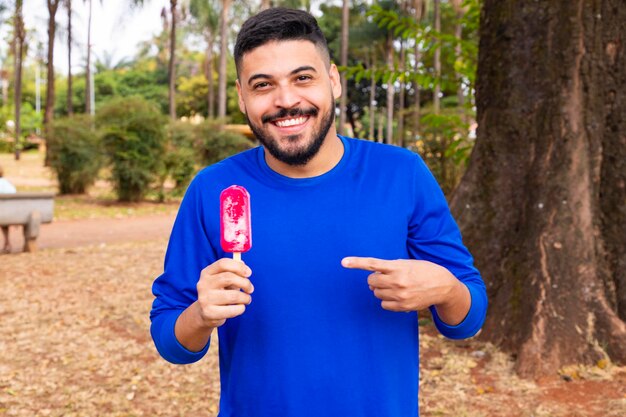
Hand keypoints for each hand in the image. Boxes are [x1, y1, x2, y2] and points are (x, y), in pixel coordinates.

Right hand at [195, 258, 253, 328]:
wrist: (205, 313)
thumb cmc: (219, 293)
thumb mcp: (223, 280)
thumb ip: (233, 272)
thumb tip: (244, 266)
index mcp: (207, 273)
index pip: (223, 263)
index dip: (239, 267)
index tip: (249, 273)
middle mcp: (203, 284)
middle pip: (229, 278)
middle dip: (245, 283)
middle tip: (250, 289)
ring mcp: (205, 299)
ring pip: (233, 296)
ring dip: (245, 298)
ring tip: (247, 299)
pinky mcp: (209, 313)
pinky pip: (232, 310)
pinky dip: (241, 308)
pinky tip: (240, 308)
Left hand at [341, 257, 457, 312]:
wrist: (443, 286)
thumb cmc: (423, 270)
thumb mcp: (407, 263)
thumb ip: (390, 267)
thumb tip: (373, 277)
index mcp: (398, 267)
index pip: (372, 264)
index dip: (356, 263)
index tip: (343, 262)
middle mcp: (397, 281)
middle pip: (371, 281)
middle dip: (375, 279)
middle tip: (385, 277)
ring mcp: (400, 295)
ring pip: (376, 293)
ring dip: (381, 289)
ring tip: (395, 286)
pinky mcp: (403, 307)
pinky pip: (383, 304)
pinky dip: (386, 300)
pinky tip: (398, 296)